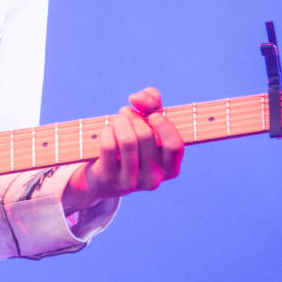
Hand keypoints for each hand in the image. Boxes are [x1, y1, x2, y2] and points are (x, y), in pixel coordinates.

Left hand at [66, 87, 183, 209]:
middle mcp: (154, 180)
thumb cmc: (136, 142)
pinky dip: (107, 131)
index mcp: (171, 169)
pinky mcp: (110, 178)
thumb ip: (152, 102)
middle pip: (145, 136)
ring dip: (120, 121)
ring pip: (127, 140)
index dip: (164, 125)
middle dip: (134, 116)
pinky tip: (108, 129)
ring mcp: (132, 182)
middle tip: (126, 112)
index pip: (174, 146)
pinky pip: (109, 146)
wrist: (108, 174)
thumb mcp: (149, 122)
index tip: (152, 116)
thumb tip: (136, 99)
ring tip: (118, 118)